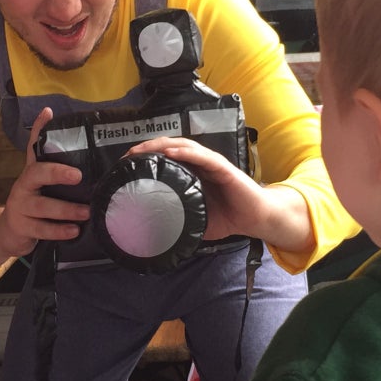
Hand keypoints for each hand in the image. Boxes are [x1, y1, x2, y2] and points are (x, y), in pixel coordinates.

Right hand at [0, 107, 89, 255]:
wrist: (8, 232)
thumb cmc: (34, 203)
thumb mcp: (44, 183)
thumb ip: (58, 163)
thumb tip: (72, 127)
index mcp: (32, 171)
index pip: (34, 145)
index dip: (39, 128)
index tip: (48, 113)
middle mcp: (24, 185)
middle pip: (36, 173)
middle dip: (56, 173)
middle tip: (78, 176)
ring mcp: (20, 206)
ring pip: (42, 207)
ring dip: (66, 210)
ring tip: (86, 212)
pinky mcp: (21, 228)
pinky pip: (41, 230)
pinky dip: (58, 231)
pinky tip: (73, 231)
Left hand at [125, 137, 267, 241]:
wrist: (256, 219)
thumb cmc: (228, 218)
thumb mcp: (195, 220)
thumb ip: (178, 221)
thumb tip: (153, 235)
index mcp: (192, 173)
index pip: (164, 158)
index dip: (145, 157)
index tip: (125, 164)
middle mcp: (200, 163)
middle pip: (169, 147)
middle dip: (147, 148)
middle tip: (127, 156)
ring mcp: (211, 163)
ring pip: (183, 146)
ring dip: (161, 145)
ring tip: (142, 149)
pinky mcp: (223, 167)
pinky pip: (202, 156)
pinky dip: (185, 153)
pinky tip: (169, 153)